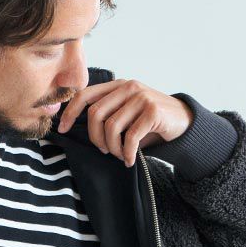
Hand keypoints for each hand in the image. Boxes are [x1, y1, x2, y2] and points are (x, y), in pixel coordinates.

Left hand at [56, 80, 189, 167]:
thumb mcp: (126, 114)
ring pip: (111, 127)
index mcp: (118, 86)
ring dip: (114, 148)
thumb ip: (107, 115)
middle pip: (95, 114)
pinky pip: (130, 137)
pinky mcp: (152, 111)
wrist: (183, 122)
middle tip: (106, 151)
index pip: (85, 95)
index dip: (70, 113)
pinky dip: (127, 153)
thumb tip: (77, 129)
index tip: (62, 130)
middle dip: (96, 139)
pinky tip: (130, 160)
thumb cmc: (150, 123)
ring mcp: (141, 97)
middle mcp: (128, 87)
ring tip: (121, 156)